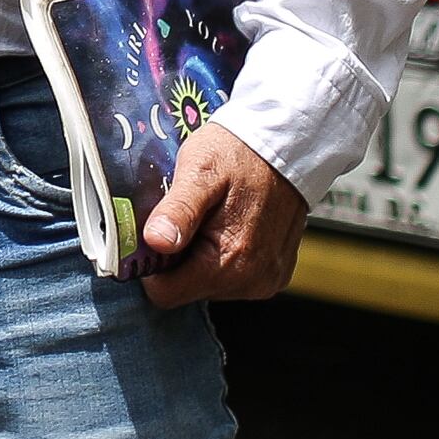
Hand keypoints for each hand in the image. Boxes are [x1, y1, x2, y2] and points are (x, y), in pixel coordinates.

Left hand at [136, 123, 307, 306]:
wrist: (287, 144)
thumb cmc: (239, 153)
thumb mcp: (199, 171)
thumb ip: (178, 210)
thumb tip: (156, 241)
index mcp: (230, 262)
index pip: (166, 293)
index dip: (152, 266)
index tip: (155, 234)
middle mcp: (252, 281)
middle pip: (188, 289)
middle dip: (179, 257)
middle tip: (188, 217)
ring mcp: (267, 280)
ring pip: (209, 285)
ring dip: (201, 256)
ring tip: (212, 217)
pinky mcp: (274, 274)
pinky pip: (233, 279)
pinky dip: (224, 255)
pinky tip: (231, 224)